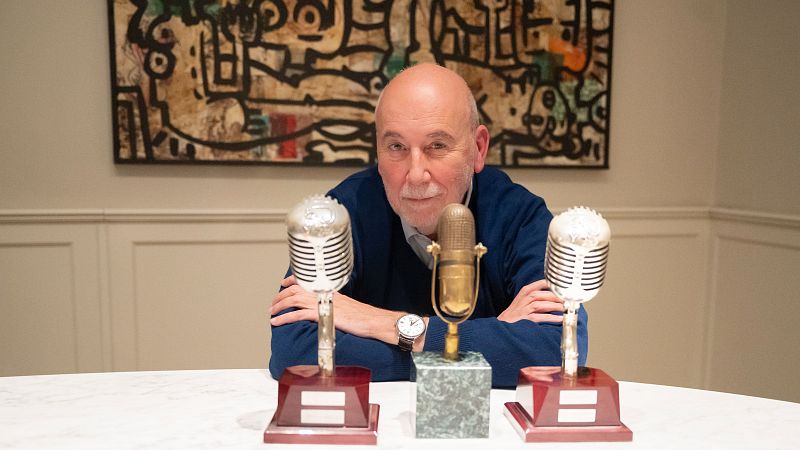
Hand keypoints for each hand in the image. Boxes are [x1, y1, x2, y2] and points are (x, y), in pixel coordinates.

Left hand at [270, 275, 403, 344]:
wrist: (372, 320)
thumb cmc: (363, 316)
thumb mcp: (347, 306)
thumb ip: (334, 305)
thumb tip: (327, 310)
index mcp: (329, 291)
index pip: (306, 281)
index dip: (291, 281)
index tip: (283, 284)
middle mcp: (323, 294)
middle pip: (295, 290)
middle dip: (280, 296)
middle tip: (273, 304)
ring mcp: (321, 303)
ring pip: (293, 300)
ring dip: (279, 306)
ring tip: (271, 313)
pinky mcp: (321, 315)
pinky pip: (297, 314)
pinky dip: (285, 317)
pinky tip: (277, 322)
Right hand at [497, 279, 564, 323]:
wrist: (503, 322)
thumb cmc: (517, 311)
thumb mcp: (526, 299)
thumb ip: (540, 297)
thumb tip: (557, 297)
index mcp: (526, 291)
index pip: (542, 283)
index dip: (554, 284)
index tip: (566, 286)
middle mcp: (525, 298)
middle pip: (544, 294)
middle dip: (558, 297)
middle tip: (569, 300)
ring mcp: (524, 308)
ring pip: (542, 304)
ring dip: (555, 306)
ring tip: (566, 309)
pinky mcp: (525, 318)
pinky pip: (540, 317)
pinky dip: (551, 317)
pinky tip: (559, 319)